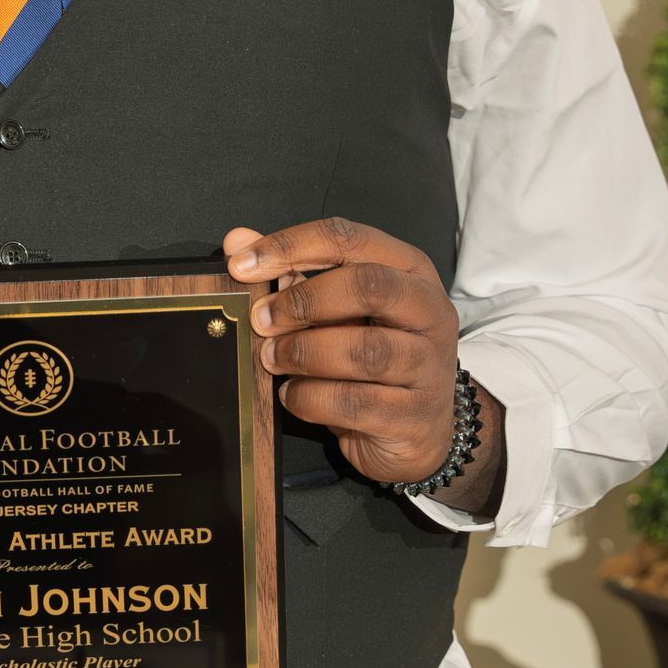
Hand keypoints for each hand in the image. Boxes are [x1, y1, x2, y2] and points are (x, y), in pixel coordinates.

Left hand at [225, 218, 504, 509]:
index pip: (349, 239)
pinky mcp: (414, 415)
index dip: (290, 246)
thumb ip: (290, 271)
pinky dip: (311, 399)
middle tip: (262, 321)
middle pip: (368, 286)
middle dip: (304, 302)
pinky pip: (354, 403)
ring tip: (274, 360)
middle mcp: (429, 311)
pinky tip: (293, 395)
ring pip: (364, 350)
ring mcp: (429, 365)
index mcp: (409, 270)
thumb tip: (238, 241)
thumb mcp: (337, 309)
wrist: (418, 428)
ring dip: (304, 353)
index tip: (242, 265)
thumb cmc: (373, 357)